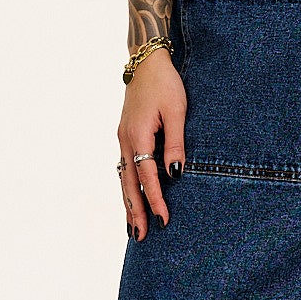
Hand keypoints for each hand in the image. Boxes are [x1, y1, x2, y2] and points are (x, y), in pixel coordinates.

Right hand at [118, 49, 186, 239]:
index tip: (163, 220)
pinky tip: (131, 200)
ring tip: (132, 228)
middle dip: (134, 211)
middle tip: (139, 236)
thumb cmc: (166, 84)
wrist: (147, 62)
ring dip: (128, 203)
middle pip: (128, 183)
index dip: (156, 200)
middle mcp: (125, 139)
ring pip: (124, 178)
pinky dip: (128, 187)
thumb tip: (175, 173)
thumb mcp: (177, 111)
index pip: (148, 175)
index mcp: (138, 134)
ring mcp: (123, 138)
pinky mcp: (126, 136)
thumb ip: (176, 142)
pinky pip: (125, 168)